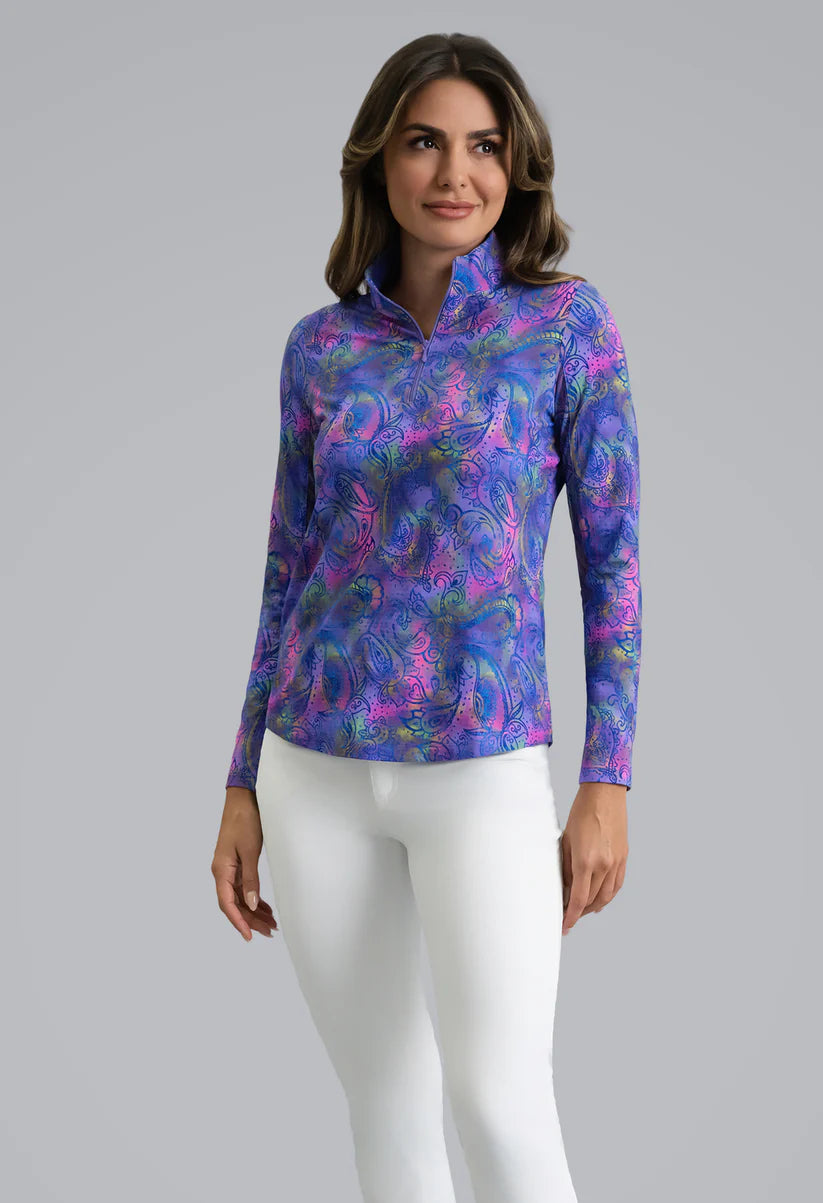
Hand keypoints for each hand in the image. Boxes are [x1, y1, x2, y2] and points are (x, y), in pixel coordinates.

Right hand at [212, 787, 278, 941]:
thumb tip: (252, 904)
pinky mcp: (237, 863)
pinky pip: (244, 888)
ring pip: (240, 897)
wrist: (243, 799)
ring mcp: (229, 868)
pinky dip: (254, 898)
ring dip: (254, 911)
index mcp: (221, 870)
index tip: (250, 936)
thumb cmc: (245, 821)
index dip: (238, 921)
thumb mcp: (250, 851)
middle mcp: (223, 872)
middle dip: (251, 920)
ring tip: (271, 924)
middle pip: (235, 904)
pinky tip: (265, 907)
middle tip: (269, 932)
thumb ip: (251, 879)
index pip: (227, 903)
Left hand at [560, 782, 627, 934]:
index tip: (564, 925)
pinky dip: (608, 895)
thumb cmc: (582, 812)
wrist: (604, 794)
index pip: (578, 900)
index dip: (570, 916)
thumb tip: (564, 887)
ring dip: (594, 907)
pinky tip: (601, 899)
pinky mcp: (624, 858)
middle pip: (592, 901)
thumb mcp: (566, 840)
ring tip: (582, 910)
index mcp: (585, 861)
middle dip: (579, 912)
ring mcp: (616, 862)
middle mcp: (604, 865)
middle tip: (569, 916)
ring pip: (607, 896)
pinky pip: (617, 885)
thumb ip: (565, 867)